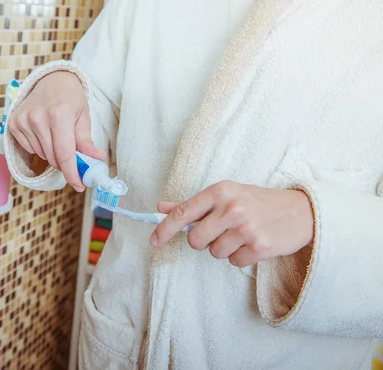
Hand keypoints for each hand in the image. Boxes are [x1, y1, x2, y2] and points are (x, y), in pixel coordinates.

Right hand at [8, 71, 105, 191]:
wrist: (51, 80)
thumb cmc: (71, 99)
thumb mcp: (83, 117)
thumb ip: (87, 142)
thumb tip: (97, 160)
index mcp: (58, 114)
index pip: (64, 154)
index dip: (72, 173)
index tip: (79, 185)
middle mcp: (38, 117)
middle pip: (53, 158)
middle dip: (65, 163)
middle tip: (73, 157)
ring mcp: (23, 120)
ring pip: (42, 155)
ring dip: (52, 154)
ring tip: (57, 136)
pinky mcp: (13, 123)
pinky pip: (30, 149)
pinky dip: (40, 147)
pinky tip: (44, 132)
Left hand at [152, 181, 313, 267]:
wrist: (301, 211)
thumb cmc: (257, 202)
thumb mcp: (226, 195)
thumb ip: (193, 204)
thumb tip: (161, 207)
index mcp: (220, 191)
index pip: (183, 213)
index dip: (164, 229)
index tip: (153, 241)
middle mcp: (232, 207)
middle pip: (195, 240)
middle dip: (202, 242)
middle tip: (218, 233)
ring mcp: (247, 227)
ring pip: (214, 253)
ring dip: (224, 249)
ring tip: (241, 236)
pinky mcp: (260, 246)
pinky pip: (234, 262)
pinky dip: (240, 257)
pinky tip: (252, 244)